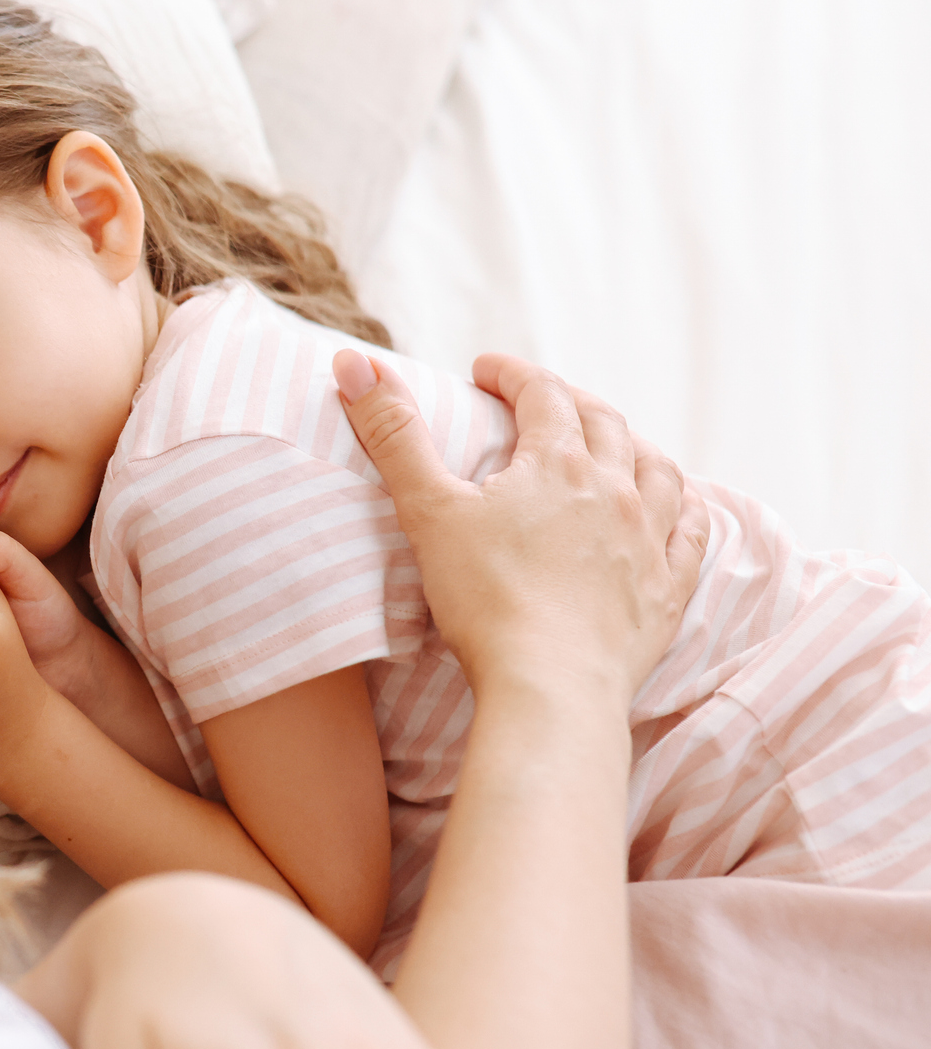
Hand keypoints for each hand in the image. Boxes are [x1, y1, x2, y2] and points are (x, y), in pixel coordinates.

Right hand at [333, 350, 707, 704]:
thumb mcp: (427, 510)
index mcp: (558, 464)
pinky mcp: (667, 591)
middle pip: (604, 423)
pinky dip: (684, 507)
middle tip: (542, 401)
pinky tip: (676, 506)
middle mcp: (615, 491)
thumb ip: (393, 435)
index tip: (485, 372)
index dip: (512, 375)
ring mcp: (649, 541)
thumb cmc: (485, 599)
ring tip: (614, 443)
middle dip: (571, 401)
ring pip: (658, 469)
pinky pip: (692, 533)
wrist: (549, 686)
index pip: (542, 394)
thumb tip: (355, 362)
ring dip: (634, 445)